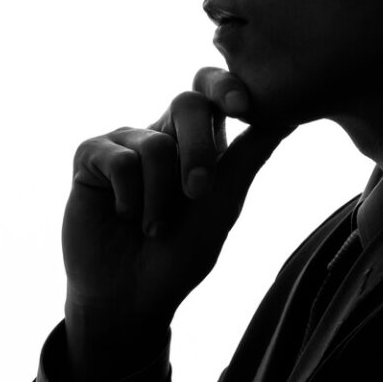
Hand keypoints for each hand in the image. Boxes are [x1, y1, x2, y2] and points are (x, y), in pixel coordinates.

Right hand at [62, 67, 294, 349]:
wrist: (132, 296)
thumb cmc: (181, 255)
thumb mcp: (224, 204)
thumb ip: (250, 155)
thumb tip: (292, 114)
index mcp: (196, 139)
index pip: (210, 90)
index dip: (225, 85)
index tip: (242, 107)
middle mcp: (159, 132)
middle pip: (187, 104)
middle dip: (199, 152)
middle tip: (197, 194)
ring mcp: (123, 142)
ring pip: (155, 145)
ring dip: (160, 199)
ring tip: (152, 227)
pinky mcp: (90, 157)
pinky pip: (119, 160)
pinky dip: (130, 199)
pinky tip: (124, 217)